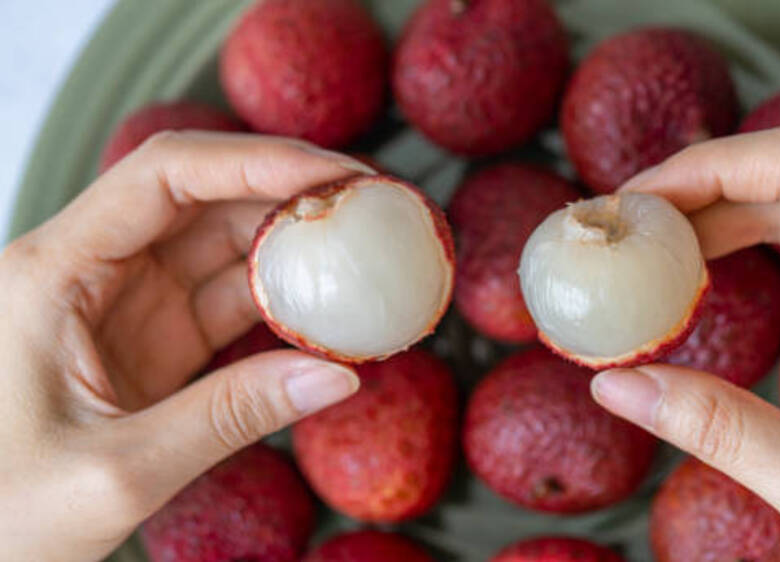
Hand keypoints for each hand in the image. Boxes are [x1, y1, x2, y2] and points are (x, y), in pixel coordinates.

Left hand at [0, 132, 373, 560]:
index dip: (254, 160)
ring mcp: (123, 304)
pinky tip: (329, 307)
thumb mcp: (117, 472)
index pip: (162, 175)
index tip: (332, 175)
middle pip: (201, 197)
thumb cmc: (2, 515)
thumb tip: (336, 376)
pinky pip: (228, 301)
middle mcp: (87, 271)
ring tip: (363, 248)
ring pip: (221, 246)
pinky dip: (283, 301)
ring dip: (293, 245)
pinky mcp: (151, 340)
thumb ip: (229, 416)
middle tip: (368, 203)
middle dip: (288, 192)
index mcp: (51, 273)